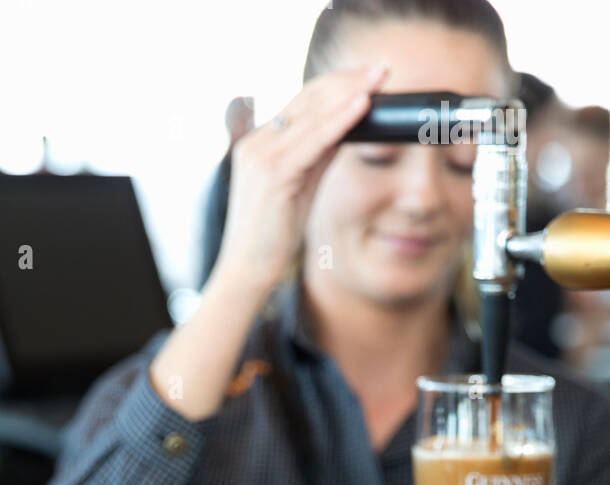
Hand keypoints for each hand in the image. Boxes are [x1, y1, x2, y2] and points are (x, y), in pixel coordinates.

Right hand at [212, 63, 388, 298]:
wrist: (246, 272)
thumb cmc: (272, 237)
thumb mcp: (300, 186)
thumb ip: (319, 155)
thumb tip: (348, 125)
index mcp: (260, 144)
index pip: (302, 102)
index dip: (337, 85)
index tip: (368, 78)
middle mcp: (257, 143)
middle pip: (308, 98)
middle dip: (348, 81)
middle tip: (382, 70)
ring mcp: (261, 156)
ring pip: (312, 115)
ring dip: (349, 94)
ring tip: (378, 81)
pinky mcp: (272, 174)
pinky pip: (313, 140)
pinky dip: (340, 120)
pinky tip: (361, 106)